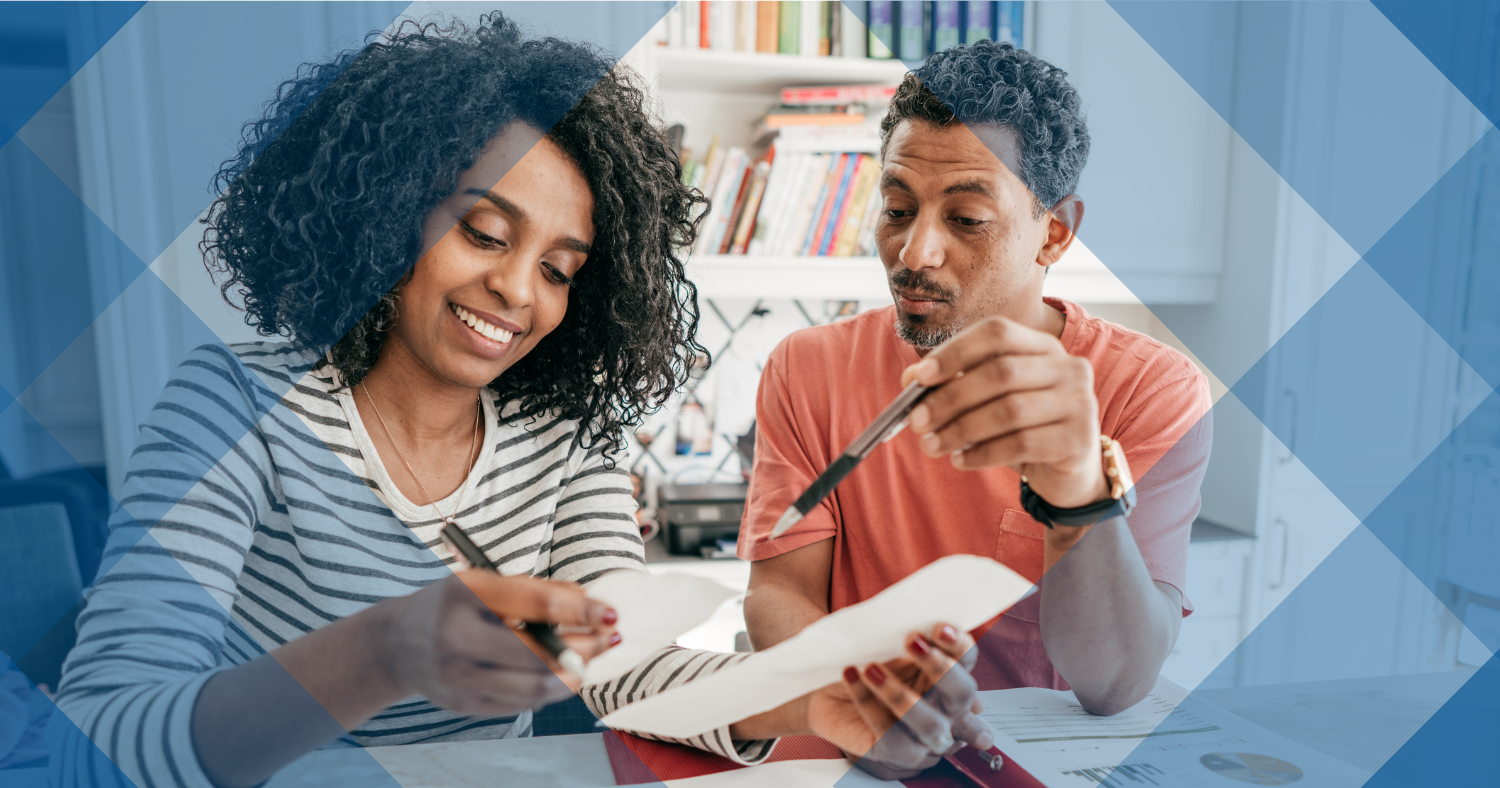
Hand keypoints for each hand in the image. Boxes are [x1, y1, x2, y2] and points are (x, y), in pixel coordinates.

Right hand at [373, 570, 618, 716]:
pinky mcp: (462, 704)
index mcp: (463, 593)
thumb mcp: (484, 583)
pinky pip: (521, 703)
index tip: (610, 613)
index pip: (535, 604)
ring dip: (573, 674)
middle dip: (584, 648)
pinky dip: (550, 690)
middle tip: (609, 639)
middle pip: (537, 653)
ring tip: (591, 659)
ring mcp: (457, 676)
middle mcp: (456, 636)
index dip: (581, 610)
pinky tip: (564, 675)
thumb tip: (589, 604)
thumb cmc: (454, 606)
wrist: (398, 643)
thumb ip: (534, 591)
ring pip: (534, 686)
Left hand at [807, 624, 993, 780]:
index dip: (958, 644)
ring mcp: (922, 735)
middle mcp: (943, 708)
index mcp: (947, 676)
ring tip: (870, 667)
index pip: (966, 659)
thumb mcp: (883, 641)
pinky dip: (868, 702)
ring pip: (930, 724)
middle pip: (962, 693)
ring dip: (901, 693)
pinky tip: (851, 675)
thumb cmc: (862, 661)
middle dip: (942, 668)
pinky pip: (889, 734)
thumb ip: (904, 632)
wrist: (824, 689)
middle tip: (911, 641)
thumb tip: (913, 614)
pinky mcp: (894, 752)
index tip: (937, 627)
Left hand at [902, 316, 1106, 508]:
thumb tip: (911, 379)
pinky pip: (1022, 444)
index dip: (956, 352)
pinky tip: (959, 461)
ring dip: (961, 430)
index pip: (997, 333)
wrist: (1068, 472)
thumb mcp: (987, 401)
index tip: (919, 377)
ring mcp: (1080, 402)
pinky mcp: (1079, 440)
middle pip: (1001, 372)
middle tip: (916, 421)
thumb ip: (953, 384)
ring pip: (1010, 410)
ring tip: (930, 446)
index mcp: (1043, 346)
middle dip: (950, 398)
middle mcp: (1068, 367)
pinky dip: (982, 453)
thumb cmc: (1021, 428)